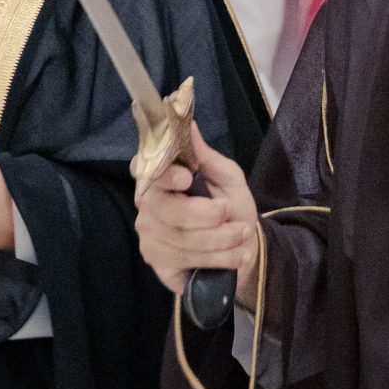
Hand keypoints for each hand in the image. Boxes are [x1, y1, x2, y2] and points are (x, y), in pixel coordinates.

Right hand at [133, 123, 259, 310]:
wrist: (243, 247)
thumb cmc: (231, 208)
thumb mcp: (227, 178)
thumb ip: (207, 155)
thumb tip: (190, 125)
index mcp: (160, 177)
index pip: (145, 168)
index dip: (164, 174)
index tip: (187, 177)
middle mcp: (148, 205)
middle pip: (166, 209)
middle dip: (207, 215)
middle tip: (231, 213)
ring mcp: (150, 237)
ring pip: (182, 238)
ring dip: (222, 238)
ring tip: (242, 235)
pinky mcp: (158, 263)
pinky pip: (186, 260)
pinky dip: (218, 258)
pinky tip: (235, 255)